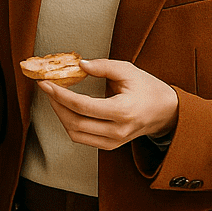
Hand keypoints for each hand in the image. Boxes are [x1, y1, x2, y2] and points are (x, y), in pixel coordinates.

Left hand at [39, 58, 178, 148]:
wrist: (166, 111)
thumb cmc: (147, 88)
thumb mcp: (128, 70)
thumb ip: (103, 66)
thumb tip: (79, 64)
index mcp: (123, 111)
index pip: (82, 106)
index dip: (60, 94)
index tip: (45, 83)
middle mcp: (118, 130)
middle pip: (75, 122)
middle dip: (56, 104)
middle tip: (48, 88)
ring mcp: (114, 141)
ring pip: (75, 134)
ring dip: (60, 115)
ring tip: (56, 98)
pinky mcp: (111, 145)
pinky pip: (82, 138)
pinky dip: (69, 124)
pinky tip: (67, 110)